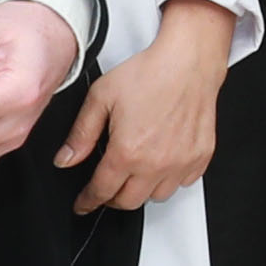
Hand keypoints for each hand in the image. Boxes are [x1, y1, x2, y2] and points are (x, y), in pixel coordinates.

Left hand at [65, 0, 231, 210]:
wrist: (188, 61)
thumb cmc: (150, 74)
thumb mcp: (101, 98)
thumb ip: (81, 134)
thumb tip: (65, 159)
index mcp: (127, 152)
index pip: (102, 191)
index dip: (88, 201)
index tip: (84, 204)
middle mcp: (156, 164)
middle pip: (129, 202)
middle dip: (112, 198)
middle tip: (106, 186)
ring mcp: (181, 163)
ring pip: (157, 197)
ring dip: (142, 190)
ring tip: (135, 171)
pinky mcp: (200, 157)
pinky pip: (183, 183)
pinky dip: (170, 178)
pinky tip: (162, 161)